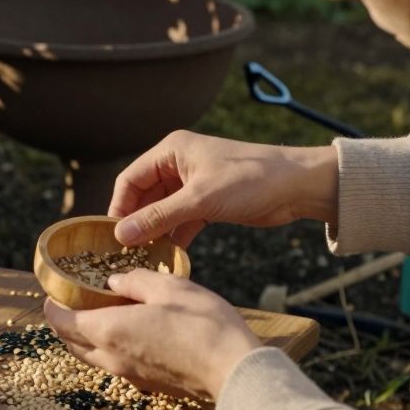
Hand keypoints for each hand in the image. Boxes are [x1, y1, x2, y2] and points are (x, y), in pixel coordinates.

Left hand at [42, 268, 261, 399]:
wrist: (234, 370)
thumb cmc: (203, 325)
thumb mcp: (169, 287)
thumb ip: (135, 281)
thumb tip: (114, 282)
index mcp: (109, 331)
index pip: (63, 322)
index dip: (53, 307)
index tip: (52, 293)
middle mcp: (112, 358)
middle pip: (72, 343)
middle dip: (64, 323)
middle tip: (70, 302)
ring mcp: (130, 376)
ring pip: (92, 357)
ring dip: (85, 337)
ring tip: (96, 314)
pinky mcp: (148, 384)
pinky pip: (115, 365)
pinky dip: (108, 348)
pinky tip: (127, 331)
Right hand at [110, 131, 339, 246]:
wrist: (297, 185)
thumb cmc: (250, 180)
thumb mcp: (200, 200)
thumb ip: (159, 217)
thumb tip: (121, 235)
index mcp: (171, 151)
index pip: (130, 179)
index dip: (118, 208)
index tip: (112, 238)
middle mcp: (178, 164)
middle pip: (144, 197)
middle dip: (136, 223)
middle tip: (126, 253)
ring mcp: (193, 184)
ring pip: (163, 211)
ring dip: (155, 233)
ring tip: (145, 259)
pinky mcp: (208, 202)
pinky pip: (181, 221)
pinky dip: (175, 237)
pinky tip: (169, 257)